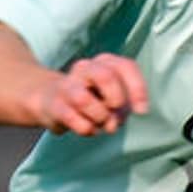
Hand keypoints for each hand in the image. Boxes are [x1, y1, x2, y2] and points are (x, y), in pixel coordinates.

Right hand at [27, 53, 148, 135]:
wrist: (51, 101)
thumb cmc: (91, 99)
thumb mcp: (113, 98)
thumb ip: (122, 107)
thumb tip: (114, 121)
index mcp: (104, 63)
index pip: (125, 66)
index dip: (137, 89)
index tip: (141, 111)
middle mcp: (84, 68)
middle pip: (106, 77)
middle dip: (116, 101)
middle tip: (116, 115)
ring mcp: (67, 85)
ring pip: (84, 100)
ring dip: (99, 118)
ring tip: (100, 123)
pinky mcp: (54, 104)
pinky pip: (73, 119)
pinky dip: (86, 129)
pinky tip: (87, 127)